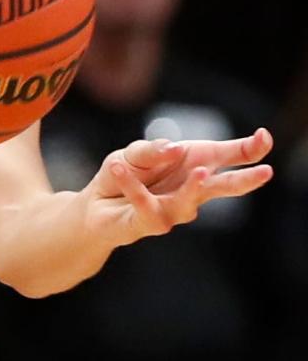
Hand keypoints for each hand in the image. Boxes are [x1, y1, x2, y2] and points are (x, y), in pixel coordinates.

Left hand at [85, 128, 272, 245]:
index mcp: (193, 164)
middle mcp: (190, 190)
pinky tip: (118, 168)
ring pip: (188, 203)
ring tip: (202, 171)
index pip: (226, 157)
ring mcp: (173, 210)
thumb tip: (175, 148)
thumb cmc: (122, 175)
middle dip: (244, 180)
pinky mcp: (149, 223)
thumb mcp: (133, 153)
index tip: (264, 137)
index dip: (248, 149)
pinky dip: (131, 185)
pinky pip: (144, 205)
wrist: (94, 206)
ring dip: (194, 188)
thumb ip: (152, 150)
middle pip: (222, 186)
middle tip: (266, 172)